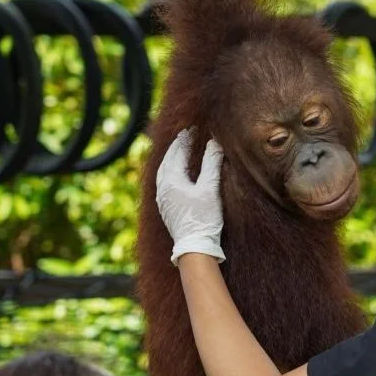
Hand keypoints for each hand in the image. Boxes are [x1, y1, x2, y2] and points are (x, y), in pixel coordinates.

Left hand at [156, 129, 225, 265]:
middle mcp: (162, 187)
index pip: (178, 152)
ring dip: (171, 159)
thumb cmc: (204, 218)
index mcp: (171, 179)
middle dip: (177, 146)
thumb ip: (211, 163)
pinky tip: (176, 174)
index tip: (193, 128)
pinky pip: (163, 182)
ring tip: (179, 150)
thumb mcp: (210, 188)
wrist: (194, 247)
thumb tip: (214, 142)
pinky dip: (170, 171)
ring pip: (163, 171)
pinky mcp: (165, 208)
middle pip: (167, 160)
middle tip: (186, 135)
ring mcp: (162, 199)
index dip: (186, 138)